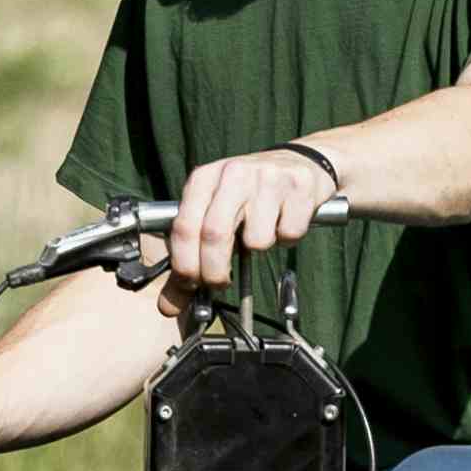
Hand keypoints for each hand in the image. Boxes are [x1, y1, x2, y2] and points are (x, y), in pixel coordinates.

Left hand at [157, 142, 345, 292]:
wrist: (299, 163)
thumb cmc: (249, 194)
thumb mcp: (214, 215)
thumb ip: (190, 259)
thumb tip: (169, 306)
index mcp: (204, 178)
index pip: (183, 227)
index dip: (184, 265)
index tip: (191, 285)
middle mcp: (233, 173)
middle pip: (214, 235)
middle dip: (214, 271)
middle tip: (219, 283)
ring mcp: (268, 178)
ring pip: (257, 238)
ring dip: (259, 248)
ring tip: (261, 232)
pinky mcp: (300, 187)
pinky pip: (290, 234)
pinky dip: (287, 238)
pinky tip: (284, 221)